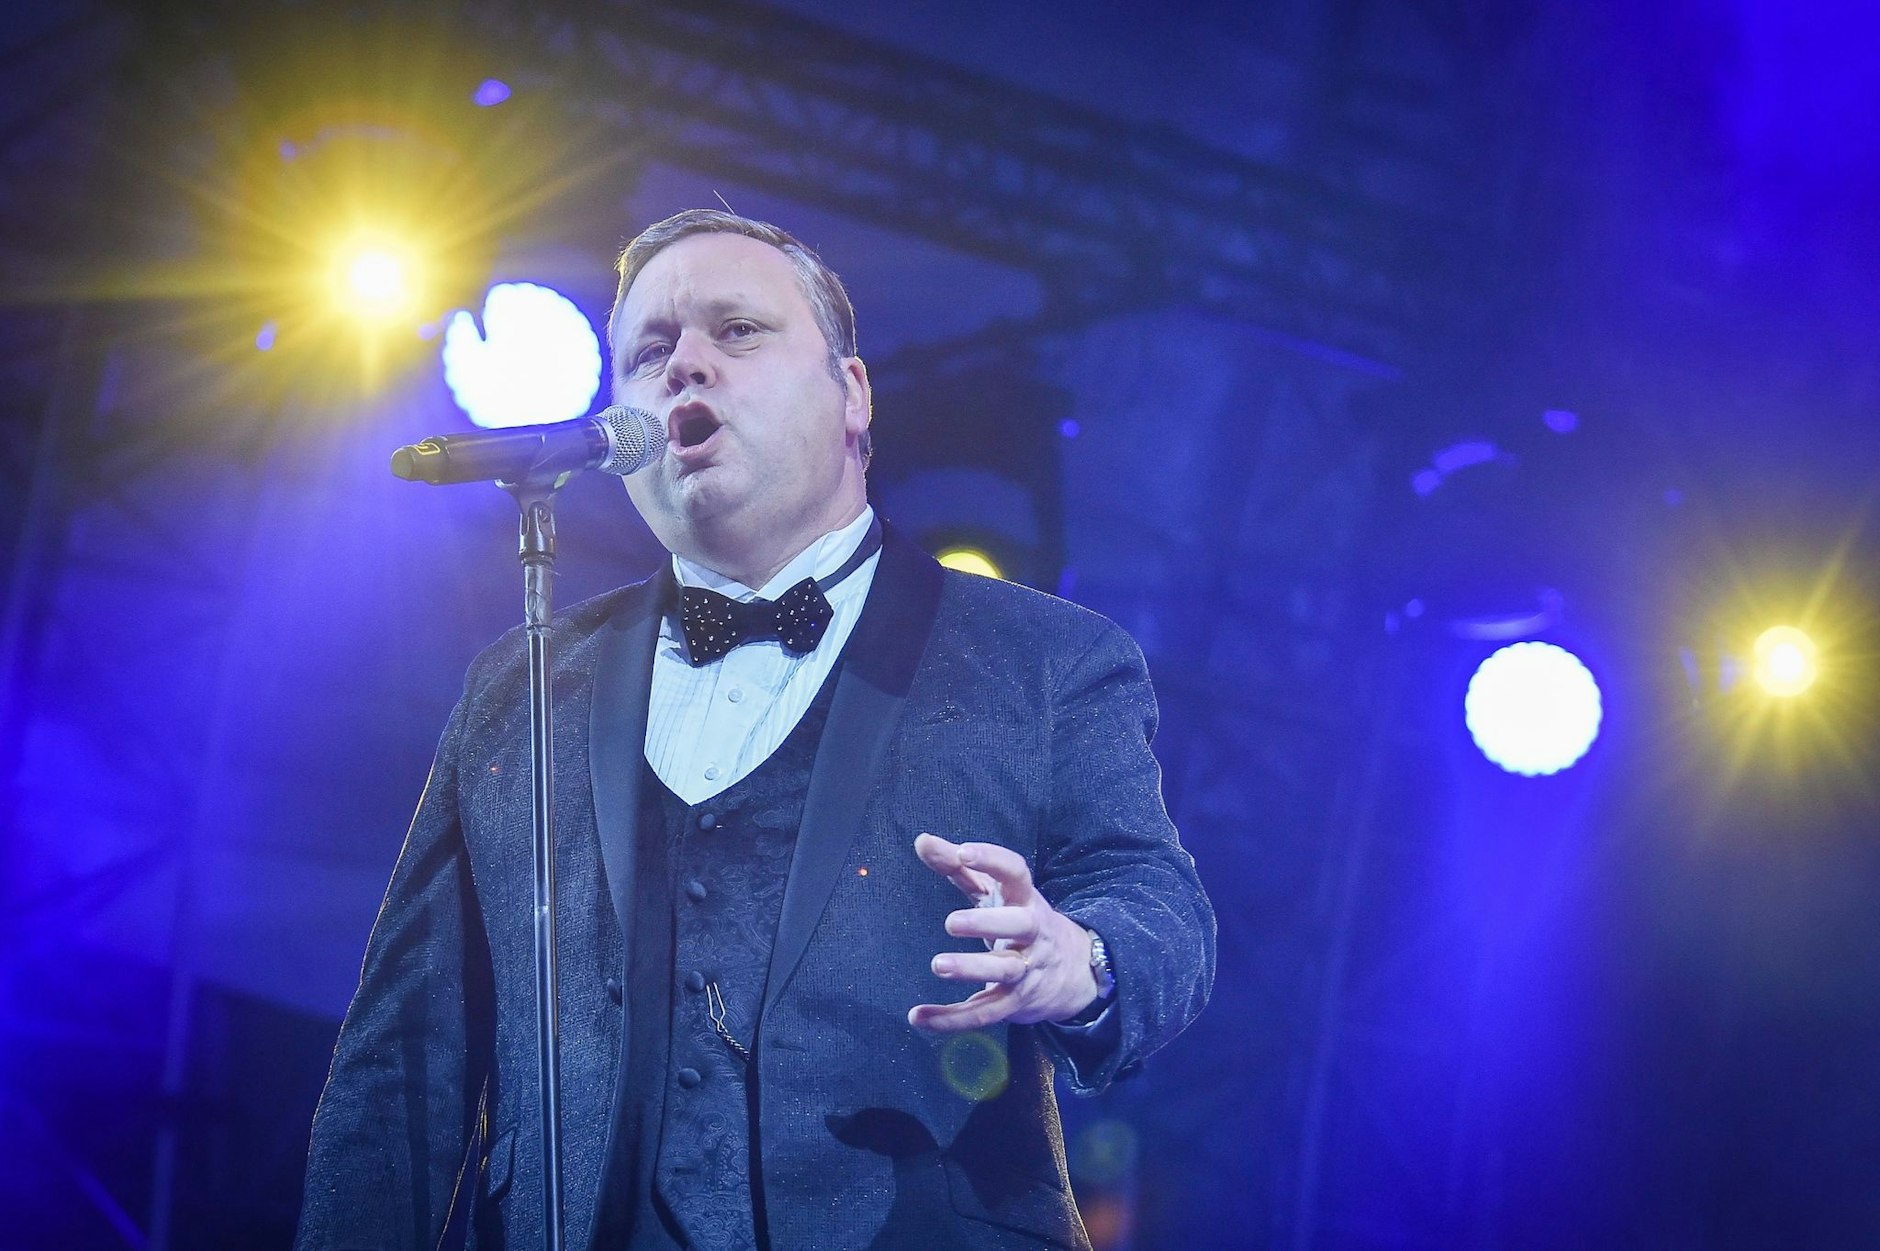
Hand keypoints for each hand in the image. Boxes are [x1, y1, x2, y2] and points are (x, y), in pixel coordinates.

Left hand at [907, 833, 1101, 1032]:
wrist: (1073, 972)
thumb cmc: (1019, 919)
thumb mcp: (996, 892)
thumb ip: (958, 866)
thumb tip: (921, 840)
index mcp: (1025, 898)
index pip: (1016, 873)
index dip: (993, 860)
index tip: (964, 851)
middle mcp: (1032, 933)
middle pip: (1021, 925)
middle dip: (988, 923)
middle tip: (950, 922)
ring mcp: (1027, 970)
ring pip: (1005, 971)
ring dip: (972, 970)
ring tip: (938, 965)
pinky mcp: (1016, 1003)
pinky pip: (985, 1013)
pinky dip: (952, 1018)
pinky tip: (919, 1017)